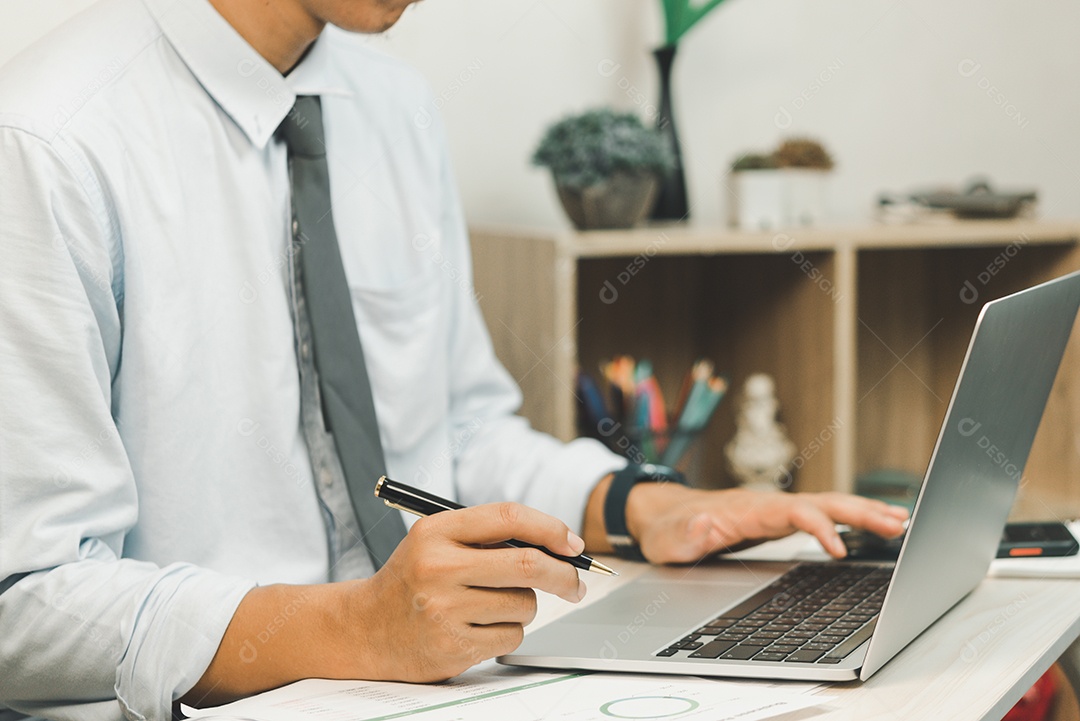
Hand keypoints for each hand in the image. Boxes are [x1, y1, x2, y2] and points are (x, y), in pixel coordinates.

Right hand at [348, 503, 586, 682]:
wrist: (365, 628)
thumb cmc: (414, 579)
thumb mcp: (437, 542)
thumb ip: (488, 536)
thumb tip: (559, 545)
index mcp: (437, 531)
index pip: (509, 517)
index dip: (550, 528)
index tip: (572, 544)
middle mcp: (439, 567)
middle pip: (527, 564)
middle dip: (563, 574)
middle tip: (575, 583)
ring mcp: (445, 609)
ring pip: (524, 604)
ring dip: (524, 606)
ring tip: (491, 605)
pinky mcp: (453, 646)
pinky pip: (511, 636)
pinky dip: (507, 632)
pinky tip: (477, 628)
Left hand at [620, 484, 907, 564]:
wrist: (661, 515)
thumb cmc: (666, 529)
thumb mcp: (669, 539)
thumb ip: (688, 533)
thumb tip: (706, 524)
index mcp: (747, 509)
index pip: (792, 512)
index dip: (818, 526)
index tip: (839, 550)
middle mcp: (767, 504)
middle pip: (821, 502)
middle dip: (859, 512)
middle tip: (898, 523)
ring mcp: (774, 510)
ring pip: (826, 505)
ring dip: (863, 512)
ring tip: (901, 521)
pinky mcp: (778, 519)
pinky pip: (820, 515)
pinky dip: (849, 519)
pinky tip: (872, 527)